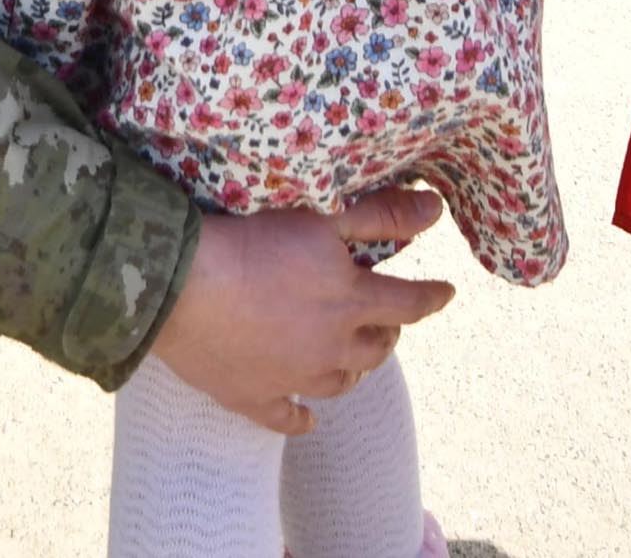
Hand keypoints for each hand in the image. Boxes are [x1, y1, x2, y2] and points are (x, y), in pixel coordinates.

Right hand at [152, 189, 454, 434]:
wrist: (185, 286)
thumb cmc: (256, 240)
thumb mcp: (324, 216)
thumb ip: (382, 214)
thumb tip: (435, 212)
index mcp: (352, 304)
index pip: (409, 303)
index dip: (431, 297)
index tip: (446, 292)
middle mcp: (330, 348)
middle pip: (375, 350)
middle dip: (388, 333)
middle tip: (387, 320)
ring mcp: (291, 378)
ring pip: (338, 385)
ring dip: (353, 372)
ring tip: (355, 361)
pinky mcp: (252, 396)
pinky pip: (286, 417)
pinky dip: (301, 418)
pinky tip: (308, 418)